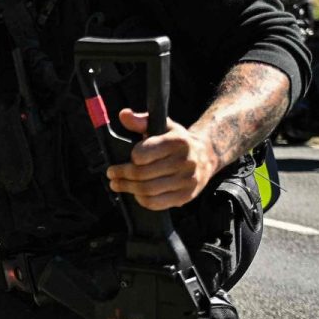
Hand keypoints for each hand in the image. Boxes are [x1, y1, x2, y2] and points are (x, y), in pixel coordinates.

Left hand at [106, 110, 220, 210]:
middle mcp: (184, 161)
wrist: (206, 156)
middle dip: (122, 174)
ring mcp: (186, 180)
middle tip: (111, 174)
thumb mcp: (163, 126)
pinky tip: (135, 193)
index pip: (143, 154)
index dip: (132, 157)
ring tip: (117, 184)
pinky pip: (156, 203)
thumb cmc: (178, 141)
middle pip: (142, 174)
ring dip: (127, 188)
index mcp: (177, 142)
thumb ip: (142, 120)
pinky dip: (141, 200)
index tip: (127, 158)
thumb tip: (124, 115)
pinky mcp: (185, 196)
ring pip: (147, 190)